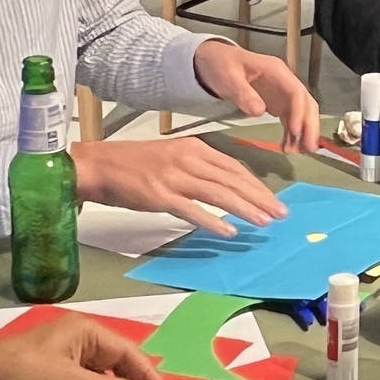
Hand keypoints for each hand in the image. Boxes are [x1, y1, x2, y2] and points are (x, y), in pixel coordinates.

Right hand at [72, 136, 285, 237]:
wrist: (99, 165)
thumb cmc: (134, 164)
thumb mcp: (172, 156)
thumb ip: (199, 168)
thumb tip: (226, 185)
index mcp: (194, 148)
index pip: (234, 167)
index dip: (257, 184)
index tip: (274, 199)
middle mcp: (188, 159)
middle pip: (232, 180)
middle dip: (260, 198)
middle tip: (280, 213)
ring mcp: (174, 177)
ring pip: (219, 194)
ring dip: (245, 209)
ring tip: (264, 222)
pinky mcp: (160, 195)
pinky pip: (192, 210)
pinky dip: (213, 221)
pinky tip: (229, 231)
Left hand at [194, 39, 317, 149]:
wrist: (215, 61)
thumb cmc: (222, 65)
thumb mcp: (229, 77)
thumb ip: (243, 93)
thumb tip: (259, 111)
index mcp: (276, 71)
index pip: (296, 92)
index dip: (298, 112)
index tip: (295, 131)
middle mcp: (284, 82)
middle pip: (305, 103)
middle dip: (309, 125)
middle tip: (309, 147)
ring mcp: (282, 93)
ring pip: (301, 113)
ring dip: (303, 132)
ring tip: (300, 151)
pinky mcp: (277, 103)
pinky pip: (289, 119)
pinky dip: (291, 133)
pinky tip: (288, 146)